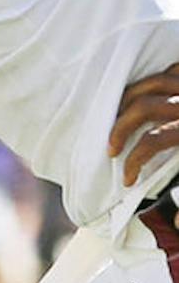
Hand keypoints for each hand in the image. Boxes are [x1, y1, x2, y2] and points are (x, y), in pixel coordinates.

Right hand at [108, 63, 178, 186]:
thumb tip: (170, 213)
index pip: (152, 141)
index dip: (135, 161)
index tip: (127, 178)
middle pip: (142, 107)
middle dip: (121, 127)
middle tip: (112, 148)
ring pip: (150, 83)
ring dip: (129, 99)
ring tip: (120, 115)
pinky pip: (171, 69)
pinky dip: (157, 79)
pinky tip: (148, 91)